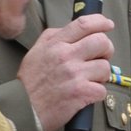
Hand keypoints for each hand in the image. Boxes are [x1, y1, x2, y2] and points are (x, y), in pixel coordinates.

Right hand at [17, 14, 115, 130]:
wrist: (22, 108)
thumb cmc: (29, 83)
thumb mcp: (36, 51)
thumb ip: (53, 37)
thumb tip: (72, 30)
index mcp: (55, 43)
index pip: (84, 24)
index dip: (101, 22)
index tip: (108, 25)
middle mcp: (66, 55)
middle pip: (102, 42)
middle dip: (107, 50)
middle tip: (101, 58)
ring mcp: (75, 74)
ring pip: (105, 67)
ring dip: (101, 75)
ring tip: (90, 80)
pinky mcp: (81, 93)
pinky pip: (102, 89)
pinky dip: (97, 93)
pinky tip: (86, 94)